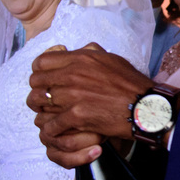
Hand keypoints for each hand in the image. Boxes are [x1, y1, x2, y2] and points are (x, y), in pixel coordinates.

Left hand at [28, 44, 152, 168]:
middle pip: (35, 82)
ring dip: (41, 109)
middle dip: (37, 91)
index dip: (39, 71)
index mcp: (79, 58)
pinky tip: (57, 130)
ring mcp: (73, 95)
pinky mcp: (77, 116)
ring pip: (38, 102)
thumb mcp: (111, 59)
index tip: (44, 80)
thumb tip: (80, 49)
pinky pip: (51, 123)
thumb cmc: (131, 84)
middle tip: (44, 99)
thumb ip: (91, 53)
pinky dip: (51, 128)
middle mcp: (72, 74)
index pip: (41, 61)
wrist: (144, 106)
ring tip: (48, 114)